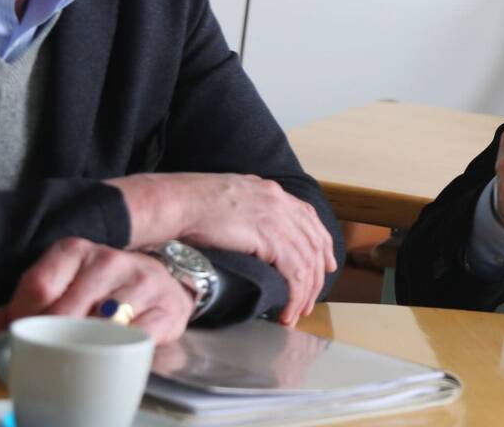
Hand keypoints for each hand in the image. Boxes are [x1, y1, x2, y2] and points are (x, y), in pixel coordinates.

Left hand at [0, 237, 192, 345]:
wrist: (158, 282)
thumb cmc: (97, 288)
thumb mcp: (56, 288)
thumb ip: (13, 310)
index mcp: (76, 250)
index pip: (38, 286)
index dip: (21, 317)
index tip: (21, 331)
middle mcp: (111, 260)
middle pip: (67, 310)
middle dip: (51, 337)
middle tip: (46, 350)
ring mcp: (142, 283)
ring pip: (104, 324)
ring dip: (85, 345)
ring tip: (77, 352)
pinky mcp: (166, 310)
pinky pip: (138, 338)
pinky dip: (120, 350)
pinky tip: (111, 351)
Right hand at [108, 172, 337, 325]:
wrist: (176, 203)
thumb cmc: (187, 203)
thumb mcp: (226, 198)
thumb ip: (245, 210)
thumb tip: (246, 228)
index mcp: (270, 191)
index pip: (309, 218)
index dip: (321, 242)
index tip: (326, 262)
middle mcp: (280, 202)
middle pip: (314, 242)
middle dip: (317, 274)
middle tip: (311, 298)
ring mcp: (278, 219)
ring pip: (308, 262)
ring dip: (305, 292)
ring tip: (297, 312)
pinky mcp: (271, 239)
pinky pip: (295, 274)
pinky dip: (295, 296)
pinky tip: (287, 312)